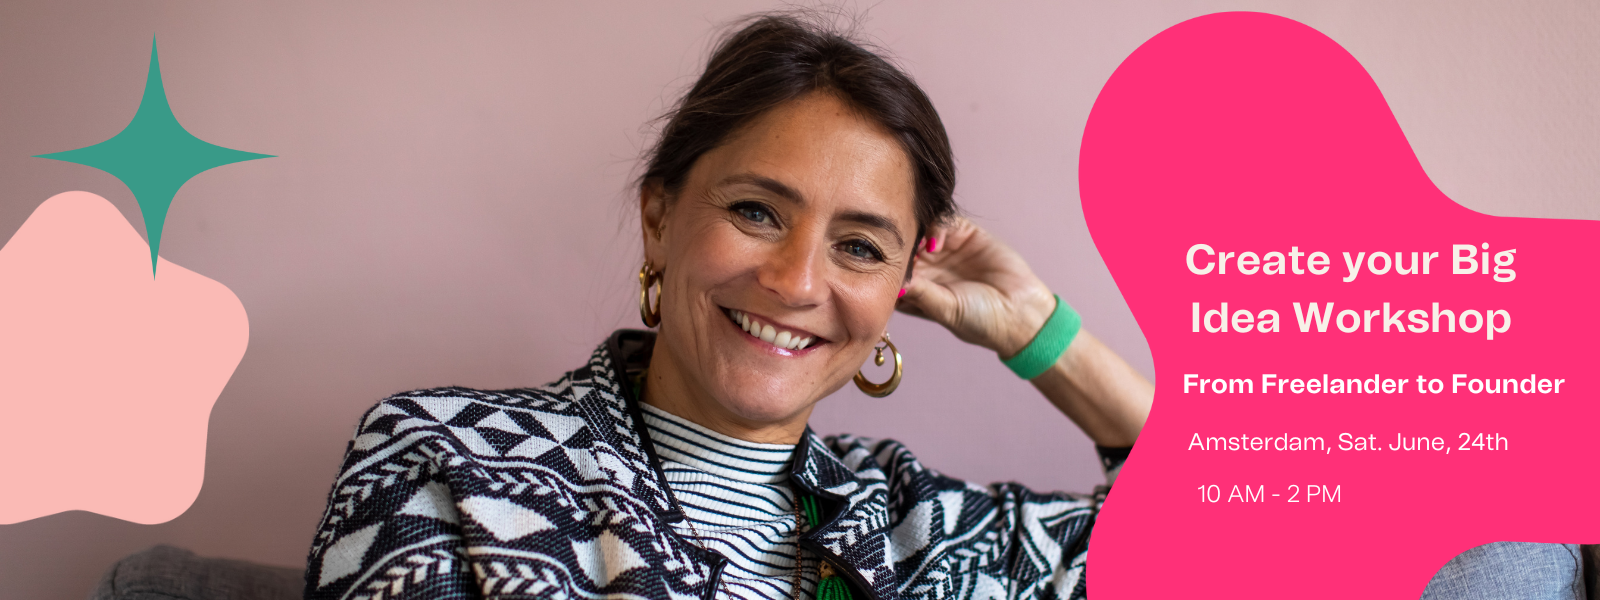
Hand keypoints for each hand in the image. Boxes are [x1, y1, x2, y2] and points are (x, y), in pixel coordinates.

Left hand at [896, 217, 1056, 357]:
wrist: (1021, 312)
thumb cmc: (981, 321)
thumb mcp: (946, 310)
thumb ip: (921, 294)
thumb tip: (893, 283)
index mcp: (918, 291)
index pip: (893, 272)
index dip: (887, 267)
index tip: (885, 267)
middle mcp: (928, 268)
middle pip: (904, 248)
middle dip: (900, 246)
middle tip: (897, 249)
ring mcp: (946, 250)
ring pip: (922, 232)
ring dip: (917, 235)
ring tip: (919, 247)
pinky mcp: (966, 235)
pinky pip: (945, 222)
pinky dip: (937, 227)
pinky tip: (937, 242)